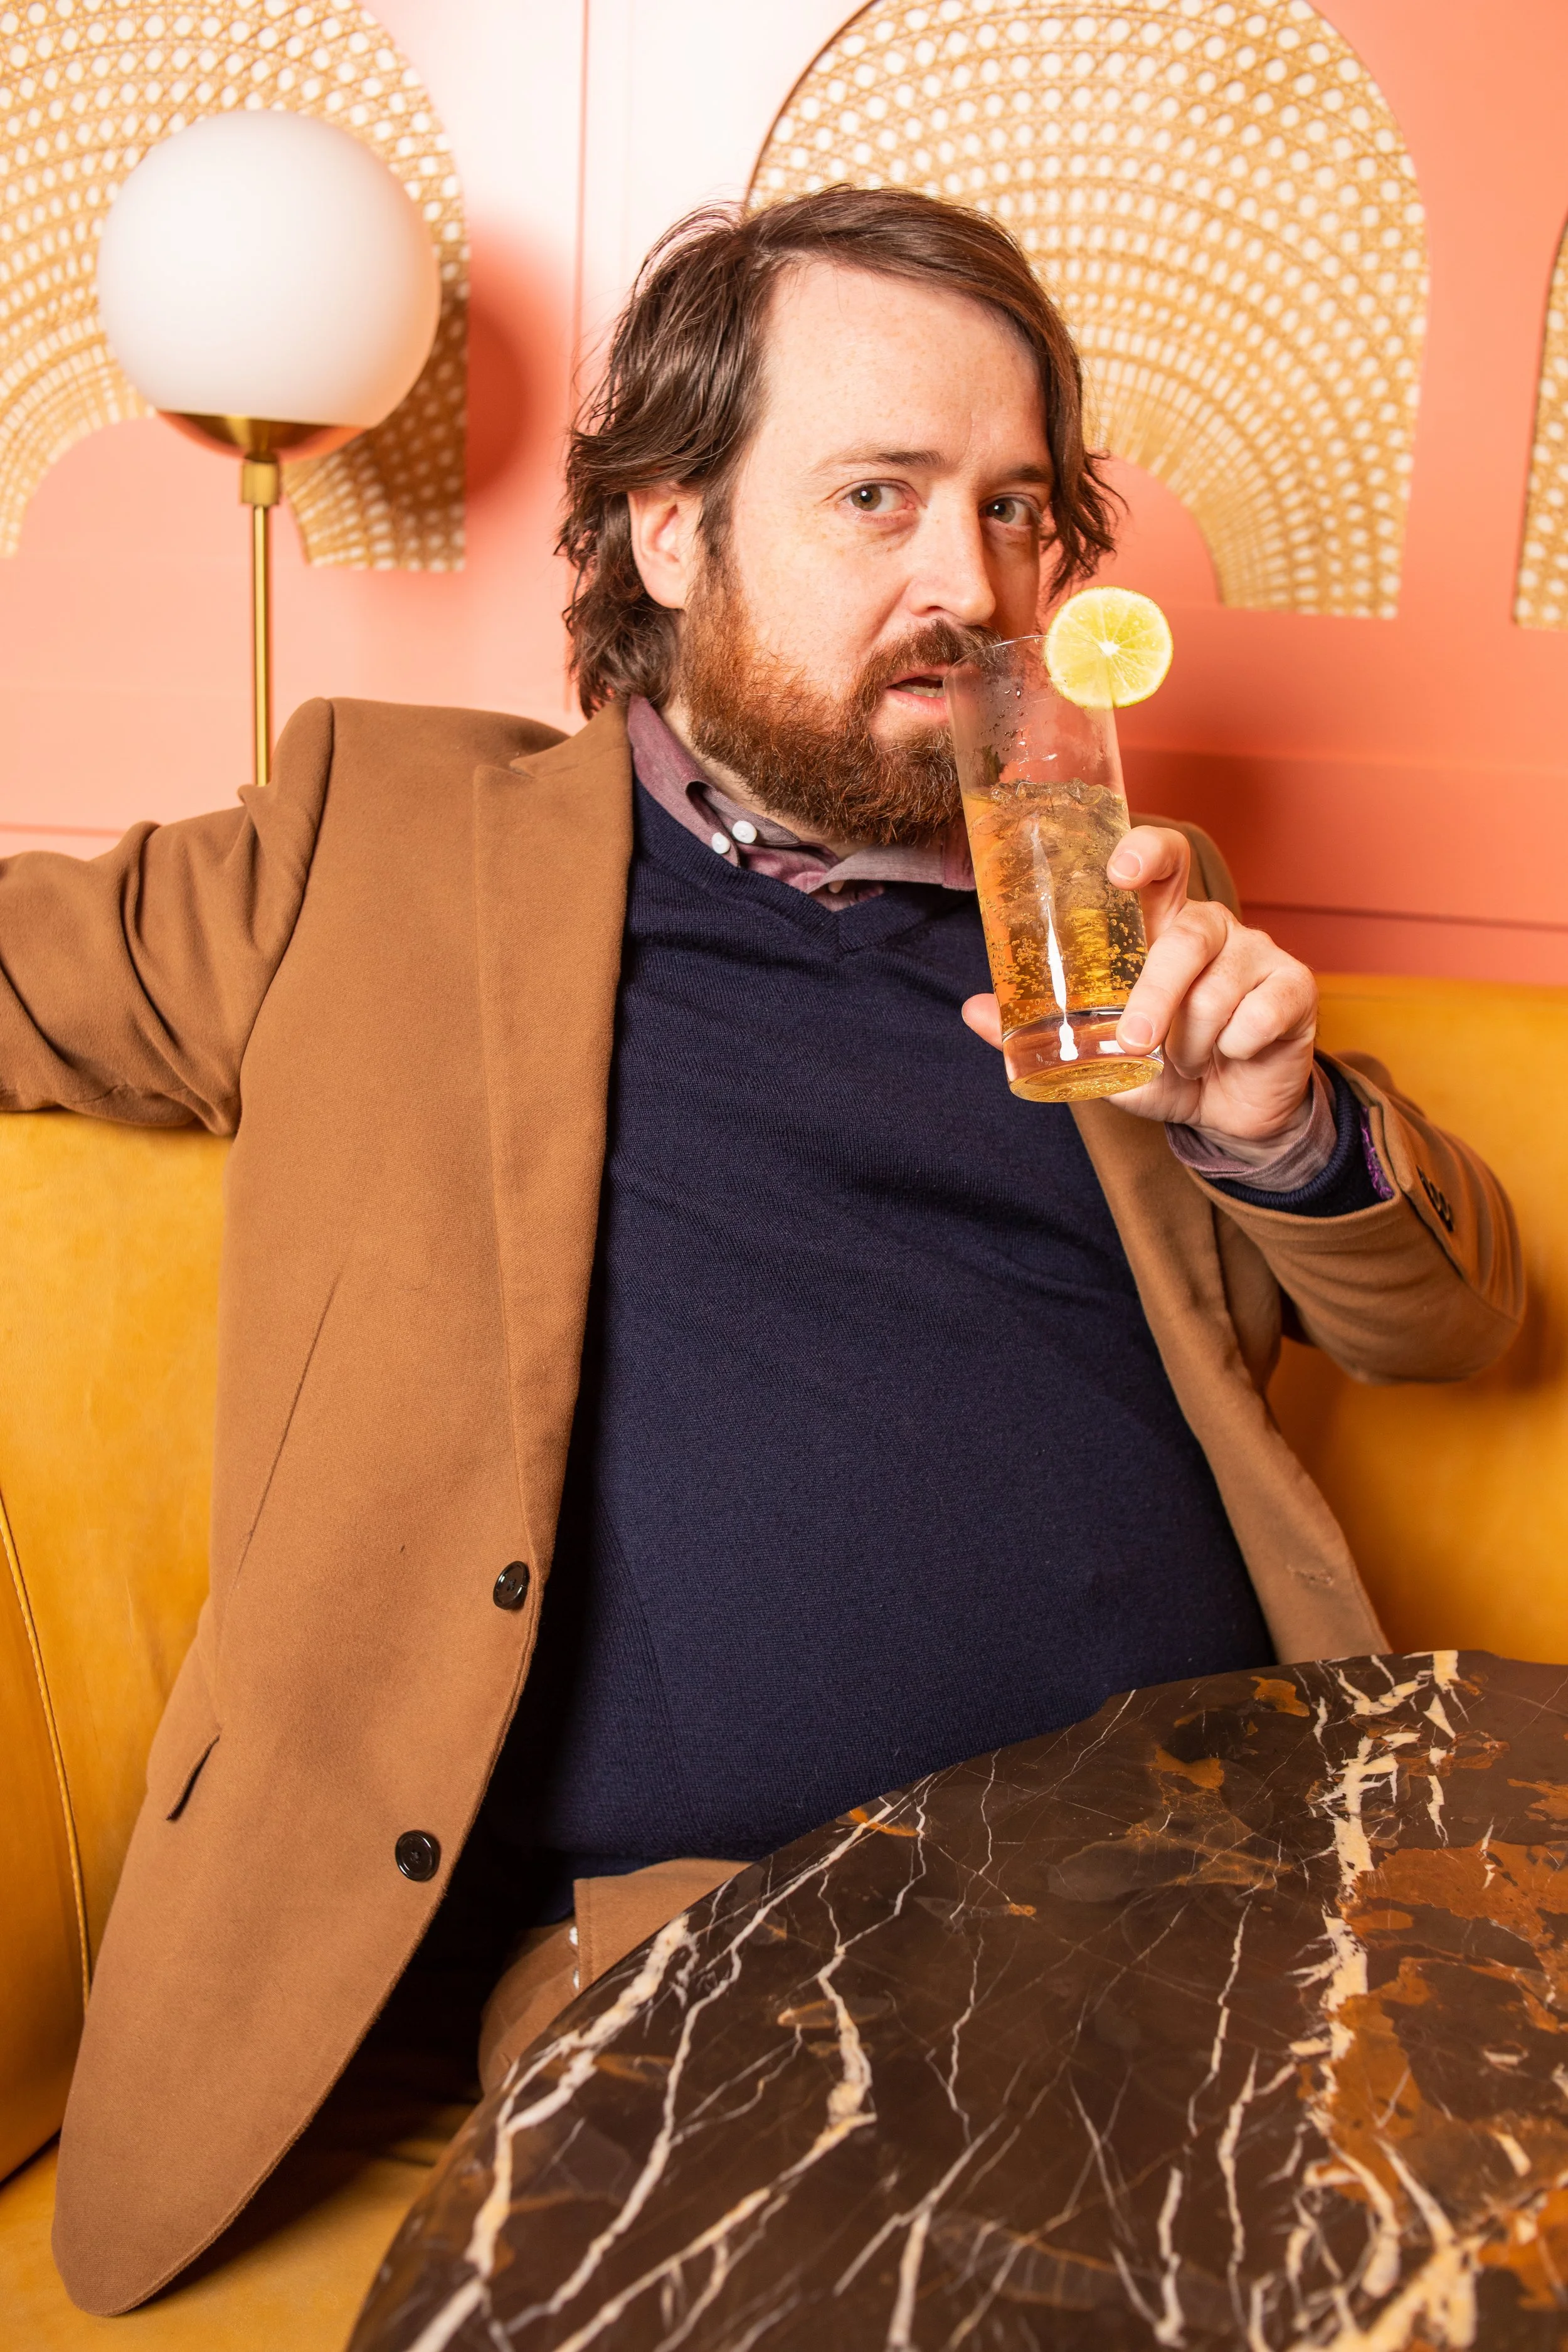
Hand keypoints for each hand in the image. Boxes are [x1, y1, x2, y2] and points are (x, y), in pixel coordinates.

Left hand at [961, 826, 1317, 1141]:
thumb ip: (1043, 1031)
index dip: (1145, 852)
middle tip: (1137, 1042)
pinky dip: (1238, 1046)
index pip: (1162, 861)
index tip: (1119, 870)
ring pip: (1220, 988)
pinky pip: (1262, 1013)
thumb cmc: (1164, 1068)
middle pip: (1188, 935)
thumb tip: (973, 1010)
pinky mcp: (1296, 988)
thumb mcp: (1098, 1054)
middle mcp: (1212, 928)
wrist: (1229, 1115)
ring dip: (1195, 1040)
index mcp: (1162, 926)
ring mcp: (1258, 953)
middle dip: (1158, 993)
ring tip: (1188, 1059)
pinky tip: (1234, 1055)